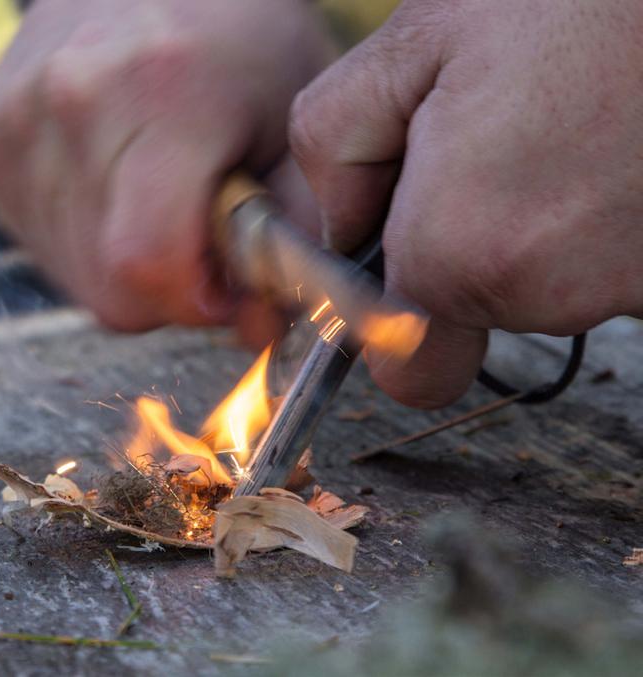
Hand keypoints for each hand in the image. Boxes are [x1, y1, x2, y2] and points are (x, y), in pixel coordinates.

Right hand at [0, 0, 334, 342]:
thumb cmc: (235, 37)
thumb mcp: (295, 119)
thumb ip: (293, 229)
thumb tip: (259, 329)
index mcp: (157, 92)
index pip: (147, 261)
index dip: (197, 298)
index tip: (229, 277)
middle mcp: (68, 105)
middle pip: (111, 288)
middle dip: (171, 288)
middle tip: (203, 231)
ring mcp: (13, 125)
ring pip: (77, 278)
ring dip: (131, 267)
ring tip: (161, 196)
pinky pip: (45, 247)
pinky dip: (90, 242)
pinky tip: (117, 187)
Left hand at [290, 0, 642, 406]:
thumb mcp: (411, 43)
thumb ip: (335, 147)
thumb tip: (340, 226)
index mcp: (458, 251)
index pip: (409, 368)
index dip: (399, 317)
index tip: (409, 249)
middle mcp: (549, 291)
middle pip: (482, 314)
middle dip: (470, 241)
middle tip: (499, 136)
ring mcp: (631, 284)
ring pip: (553, 287)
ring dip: (542, 220)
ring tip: (567, 120)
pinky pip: (613, 260)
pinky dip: (606, 214)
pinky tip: (610, 138)